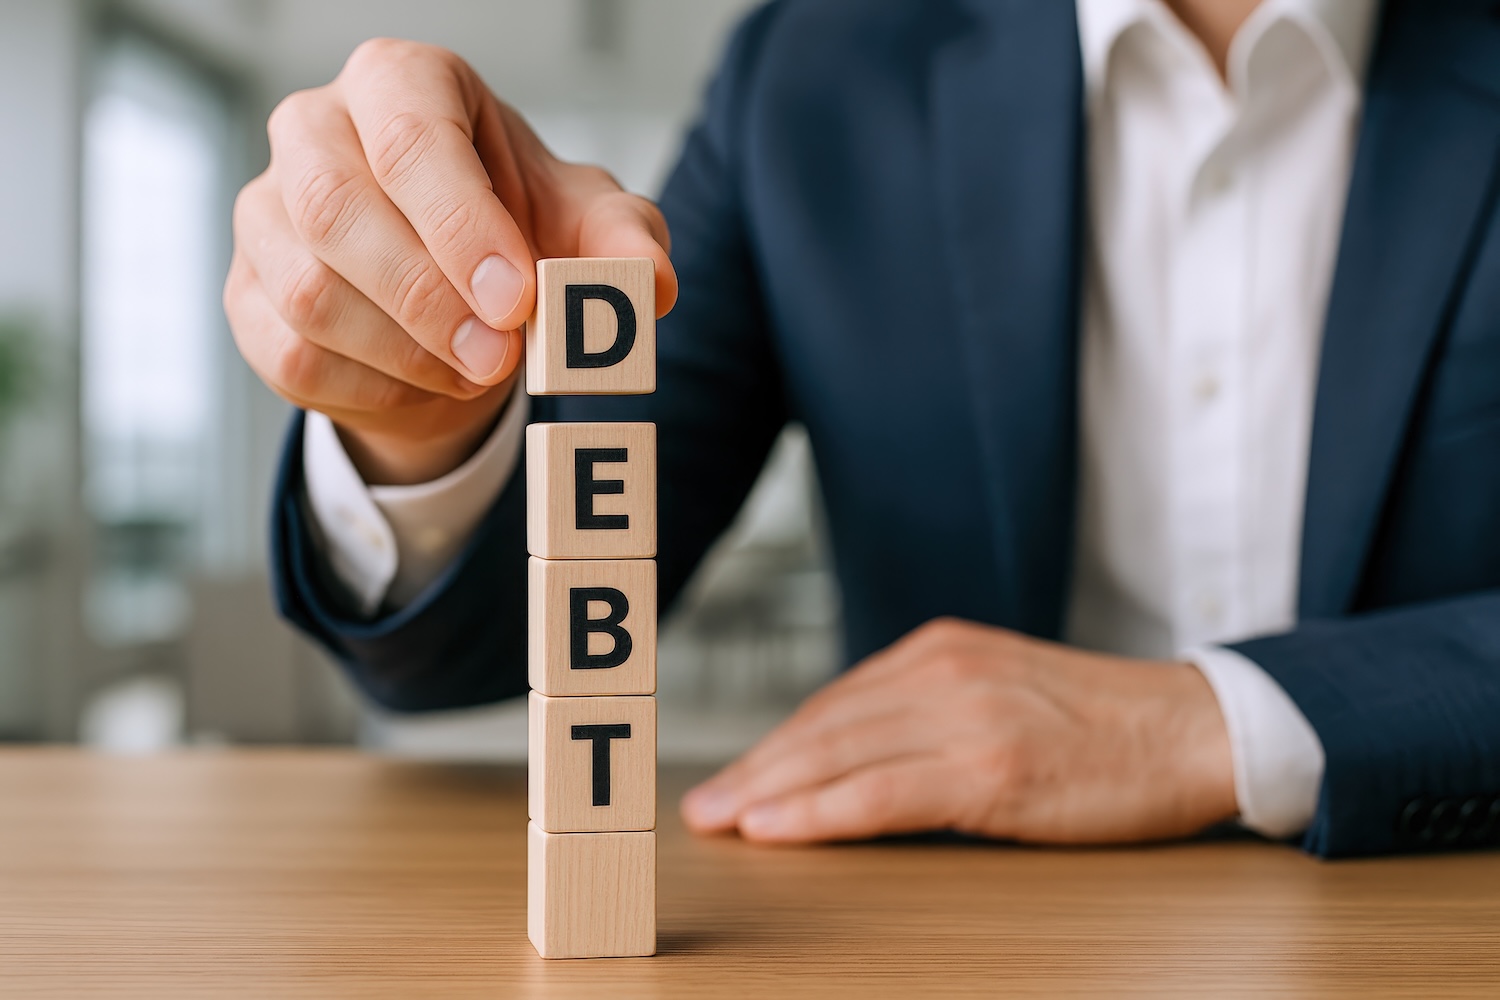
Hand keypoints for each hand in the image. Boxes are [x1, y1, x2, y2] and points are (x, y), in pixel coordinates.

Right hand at [225, 39, 677, 483]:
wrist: (450, 292)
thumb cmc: (511, 231)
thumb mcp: (580, 224)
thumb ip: (623, 241)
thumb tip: (651, 285)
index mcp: (399, 83)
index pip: (411, 138)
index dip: (461, 225)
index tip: (516, 298)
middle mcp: (315, 130)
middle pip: (337, 210)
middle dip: (427, 298)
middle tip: (499, 357)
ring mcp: (266, 211)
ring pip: (309, 292)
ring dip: (406, 352)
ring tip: (477, 369)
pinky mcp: (246, 292)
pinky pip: (291, 354)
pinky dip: (372, 387)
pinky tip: (426, 381)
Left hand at [681, 618, 1236, 843]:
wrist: (1198, 730)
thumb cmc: (1104, 725)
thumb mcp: (1003, 693)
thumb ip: (931, 711)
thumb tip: (857, 757)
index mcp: (943, 650)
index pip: (834, 703)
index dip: (774, 746)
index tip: (734, 778)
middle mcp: (944, 671)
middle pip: (822, 726)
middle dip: (755, 770)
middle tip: (702, 806)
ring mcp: (967, 716)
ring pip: (837, 756)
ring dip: (767, 791)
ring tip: (719, 821)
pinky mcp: (992, 768)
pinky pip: (881, 794)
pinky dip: (819, 814)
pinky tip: (775, 831)